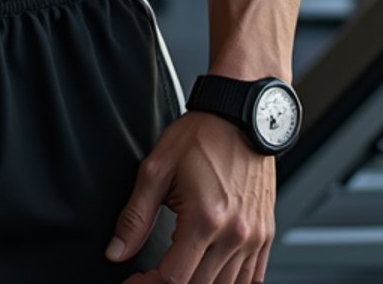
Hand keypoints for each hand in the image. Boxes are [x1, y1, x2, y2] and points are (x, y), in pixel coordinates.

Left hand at [106, 112, 274, 283]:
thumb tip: (117, 251)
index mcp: (205, 219)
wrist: (240, 115)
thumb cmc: (202, 135)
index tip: (133, 281)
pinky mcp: (265, 235)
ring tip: (175, 274)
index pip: (174, 277)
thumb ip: (135, 216)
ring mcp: (254, 238)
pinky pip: (252, 279)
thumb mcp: (157, 169)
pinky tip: (209, 275)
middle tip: (148, 278)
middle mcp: (235, 234)